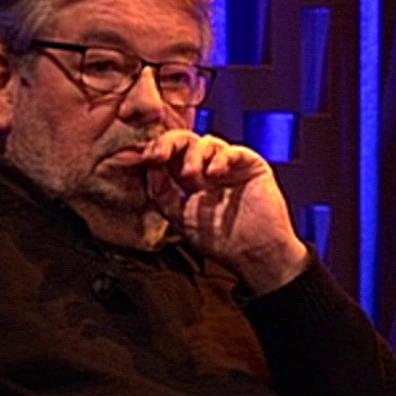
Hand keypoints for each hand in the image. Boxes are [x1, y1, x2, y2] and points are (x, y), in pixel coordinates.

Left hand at [141, 129, 306, 292]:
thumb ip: (161, 193)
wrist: (253, 254)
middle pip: (184, 141)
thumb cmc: (220, 241)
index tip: (142, 158)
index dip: (155, 152)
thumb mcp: (179, 217)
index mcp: (191, 181)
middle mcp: (209, 170)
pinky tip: (213, 174)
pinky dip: (220, 158)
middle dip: (167, 143)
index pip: (170, 156)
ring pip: (206, 142)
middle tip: (157, 155)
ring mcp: (230, 166)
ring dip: (193, 156)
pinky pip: (232, 151)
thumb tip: (148, 168)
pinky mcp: (251, 165)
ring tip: (191, 176)